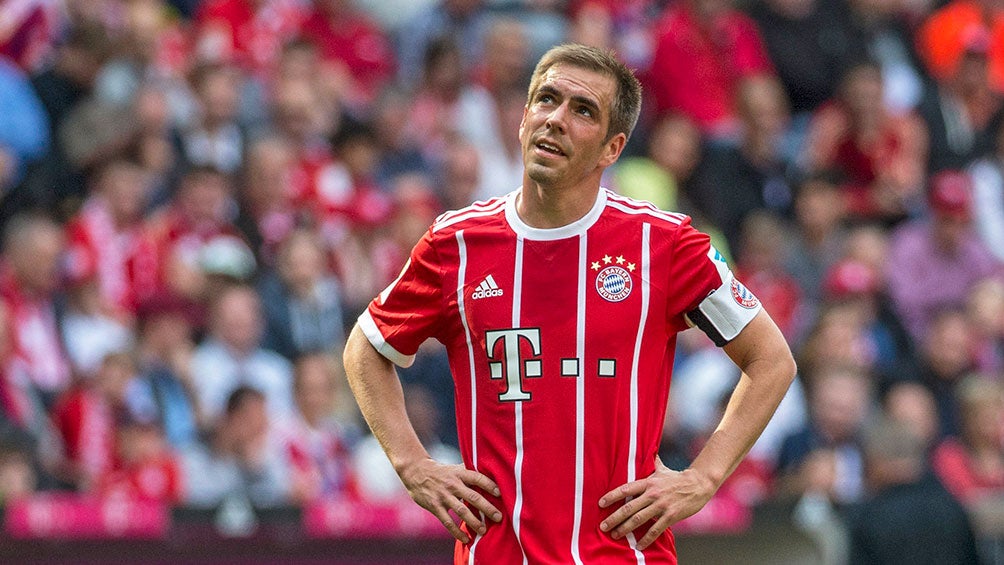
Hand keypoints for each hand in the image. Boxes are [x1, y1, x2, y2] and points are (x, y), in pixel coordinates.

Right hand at [399, 458, 502, 542]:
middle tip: (499, 517)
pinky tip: (465, 539)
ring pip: (461, 511)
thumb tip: (490, 472)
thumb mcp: (455, 468)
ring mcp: (443, 496)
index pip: (478, 478)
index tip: (500, 494)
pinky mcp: (435, 506)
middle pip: (473, 497)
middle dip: (487, 508)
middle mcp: (453, 484)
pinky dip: (457, 532)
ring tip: (484, 530)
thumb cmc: (441, 472)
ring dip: (474, 522)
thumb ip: (470, 472)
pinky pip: (447, 522)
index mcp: (460, 474)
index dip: (489, 485)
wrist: (416, 472)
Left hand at [599, 458, 716, 549]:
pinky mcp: (671, 516)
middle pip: (628, 507)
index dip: (612, 496)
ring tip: (615, 535)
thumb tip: (644, 447)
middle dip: (613, 518)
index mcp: (648, 482)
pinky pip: (656, 530)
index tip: (600, 503)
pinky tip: (639, 546)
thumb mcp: (661, 469)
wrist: (698, 484)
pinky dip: (646, 539)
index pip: (625, 489)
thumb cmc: (677, 478)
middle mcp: (652, 493)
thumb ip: (650, 462)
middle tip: (602, 526)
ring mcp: (661, 505)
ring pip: (639, 519)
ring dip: (625, 529)